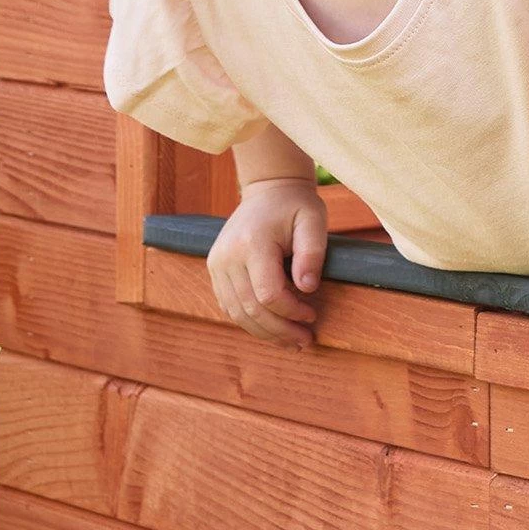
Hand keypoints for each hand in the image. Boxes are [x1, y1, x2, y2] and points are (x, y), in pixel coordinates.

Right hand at [207, 177, 327, 346]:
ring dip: (264, 332)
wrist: (269, 189)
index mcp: (251, 242)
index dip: (291, 312)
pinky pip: (229, 305)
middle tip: (305, 340)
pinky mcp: (215, 268)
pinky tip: (272, 327)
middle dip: (279, 330)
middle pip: (250, 309)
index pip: (267, 294)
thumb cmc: (296, 205)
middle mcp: (227, 255)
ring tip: (291, 341)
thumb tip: (308, 288)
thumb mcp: (313, 220)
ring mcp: (216, 263)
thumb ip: (312, 253)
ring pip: (237, 313)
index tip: (313, 315)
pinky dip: (250, 321)